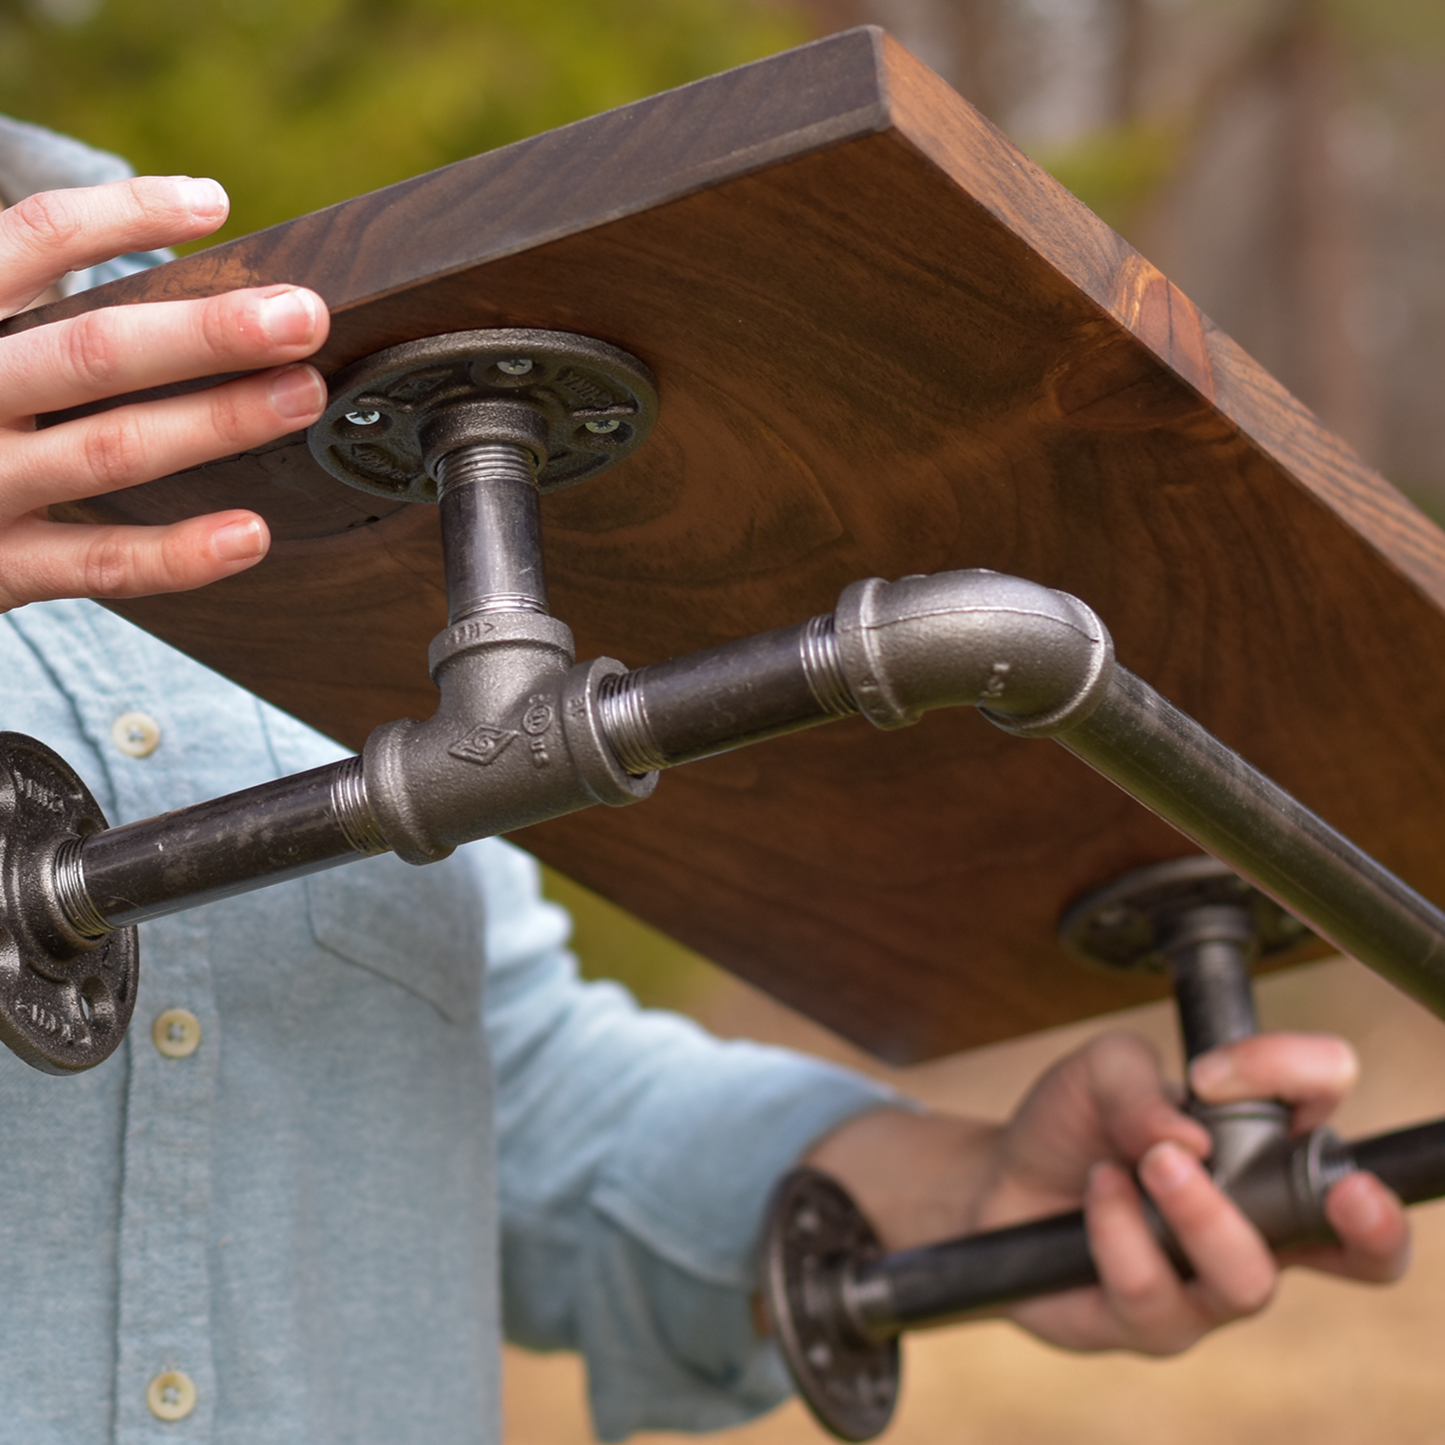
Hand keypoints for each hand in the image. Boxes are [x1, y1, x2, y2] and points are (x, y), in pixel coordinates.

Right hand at [0, 174, 330, 609]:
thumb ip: (38, 312)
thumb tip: (188, 275)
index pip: (30, 239)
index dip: (121, 215)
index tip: (211, 202)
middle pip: (92, 351)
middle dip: (206, 333)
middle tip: (303, 315)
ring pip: (110, 450)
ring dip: (216, 422)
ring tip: (302, 395)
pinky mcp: (1, 568)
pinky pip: (100, 564)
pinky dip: (178, 554)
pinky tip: (251, 533)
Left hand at [803, 1031, 1408, 1355]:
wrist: (993, 1184)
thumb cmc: (1069, 1125)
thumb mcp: (1096, 1071)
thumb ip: (1139, 1082)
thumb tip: (1189, 1138)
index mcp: (1264, 1145)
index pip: (1325, 1111)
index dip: (1302, 1078)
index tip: (1213, 1071)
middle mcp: (1260, 1222)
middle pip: (1364, 1247)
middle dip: (1372, 1224)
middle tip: (1347, 1192)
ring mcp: (1212, 1282)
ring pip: (1249, 1279)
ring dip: (1201, 1213)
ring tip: (1150, 1162)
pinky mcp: (1157, 1325)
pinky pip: (1153, 1294)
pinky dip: (1117, 1230)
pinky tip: (1097, 1189)